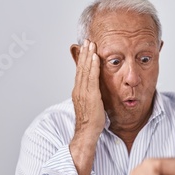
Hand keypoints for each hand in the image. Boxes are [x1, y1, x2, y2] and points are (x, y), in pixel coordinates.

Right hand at [69, 40, 104, 174]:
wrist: (86, 134)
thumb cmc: (90, 123)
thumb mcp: (91, 106)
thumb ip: (92, 96)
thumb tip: (97, 91)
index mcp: (78, 92)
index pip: (81, 72)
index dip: (83, 59)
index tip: (86, 48)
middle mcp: (78, 90)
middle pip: (81, 68)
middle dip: (84, 53)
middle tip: (87, 40)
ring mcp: (83, 93)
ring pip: (85, 70)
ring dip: (88, 56)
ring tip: (91, 44)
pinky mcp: (90, 96)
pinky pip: (91, 78)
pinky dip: (93, 66)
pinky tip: (96, 57)